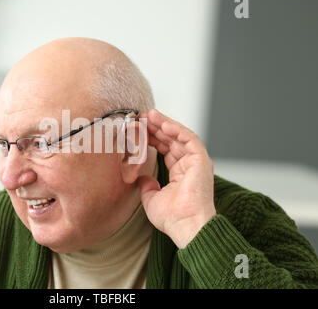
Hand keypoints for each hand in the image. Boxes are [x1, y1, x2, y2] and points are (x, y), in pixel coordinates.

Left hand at [138, 109, 215, 248]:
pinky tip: (163, 123)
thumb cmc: (172, 217)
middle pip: (172, 140)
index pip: (165, 149)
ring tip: (150, 115)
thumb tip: (142, 178)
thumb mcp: (151, 198)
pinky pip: (189, 139)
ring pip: (180, 136)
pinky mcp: (201, 160)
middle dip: (157, 127)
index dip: (152, 138)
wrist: (185, 225)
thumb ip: (147, 185)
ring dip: (165, 124)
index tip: (139, 130)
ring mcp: (196, 162)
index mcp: (179, 173)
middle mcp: (189, 165)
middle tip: (143, 117)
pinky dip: (177, 130)